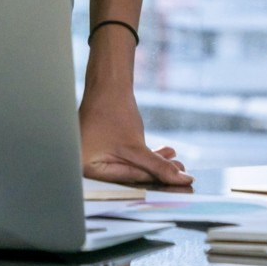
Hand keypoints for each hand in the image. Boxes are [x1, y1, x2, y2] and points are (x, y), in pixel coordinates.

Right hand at [78, 54, 191, 188]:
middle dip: (155, 170)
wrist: (107, 84)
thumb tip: (181, 180)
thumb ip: (158, 167)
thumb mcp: (136, 146)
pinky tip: (163, 153)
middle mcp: (86, 166)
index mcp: (87, 169)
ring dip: (152, 162)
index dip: (154, 179)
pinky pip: (125, 156)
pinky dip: (142, 155)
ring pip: (130, 165)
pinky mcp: (101, 148)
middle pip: (129, 174)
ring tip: (175, 160)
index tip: (177, 181)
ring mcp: (92, 156)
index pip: (127, 179)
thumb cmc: (113, 112)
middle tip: (180, 172)